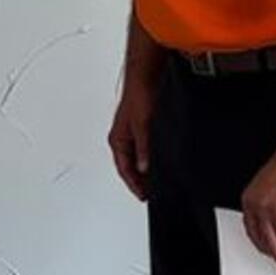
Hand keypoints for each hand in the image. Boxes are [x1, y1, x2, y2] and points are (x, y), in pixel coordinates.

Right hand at [108, 76, 156, 199]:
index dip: (134, 184)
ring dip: (143, 170)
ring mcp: (131, 133)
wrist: (145, 78)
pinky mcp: (141, 128)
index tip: (143, 196)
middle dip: (137, 180)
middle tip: (149, 193)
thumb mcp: (142, 126)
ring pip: (135, 158)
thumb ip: (143, 148)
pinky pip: (142, 150)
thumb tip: (144, 167)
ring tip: (154, 181)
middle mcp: (122, 137)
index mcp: (117, 139)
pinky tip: (157, 161)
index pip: (124, 169)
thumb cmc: (138, 96)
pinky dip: (148, 159)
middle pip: (128, 166)